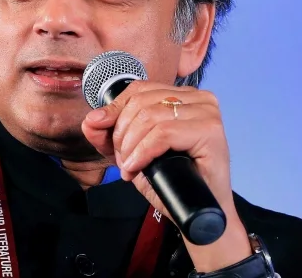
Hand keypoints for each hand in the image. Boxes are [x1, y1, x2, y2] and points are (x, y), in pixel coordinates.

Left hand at [80, 80, 250, 271]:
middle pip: (141, 103)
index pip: (137, 89)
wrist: (196, 210)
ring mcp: (207, 112)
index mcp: (182, 95)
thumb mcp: (132, 151)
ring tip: (130, 167)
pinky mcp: (210, 131)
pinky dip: (143, 152)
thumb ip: (108, 134)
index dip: (114, 111)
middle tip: (123, 160)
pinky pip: (163, 133)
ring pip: (150, 117)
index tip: (103, 135)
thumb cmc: (170, 180)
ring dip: (131, 146)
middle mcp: (198, 98)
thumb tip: (91, 120)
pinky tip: (137, 168)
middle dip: (122, 134)